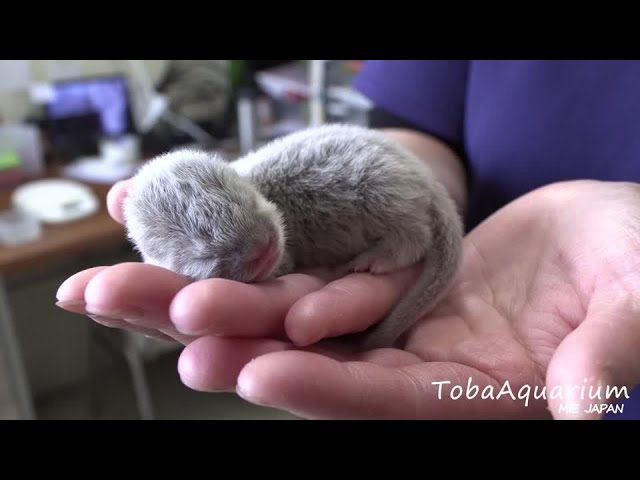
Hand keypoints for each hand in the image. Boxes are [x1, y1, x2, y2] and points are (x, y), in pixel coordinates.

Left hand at [57, 179, 639, 418]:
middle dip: (237, 341)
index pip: (390, 400)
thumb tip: (594, 412)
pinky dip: (260, 267)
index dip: (326, 388)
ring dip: (225, 301)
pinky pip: (311, 279)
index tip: (256, 370)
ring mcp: (398, 329)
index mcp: (479, 394)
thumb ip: (610, 357)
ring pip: (297, 320)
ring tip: (145, 285)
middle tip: (161, 318)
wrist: (617, 237)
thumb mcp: (639, 307)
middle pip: (318, 364)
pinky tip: (204, 254)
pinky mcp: (385, 289)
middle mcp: (423, 371)